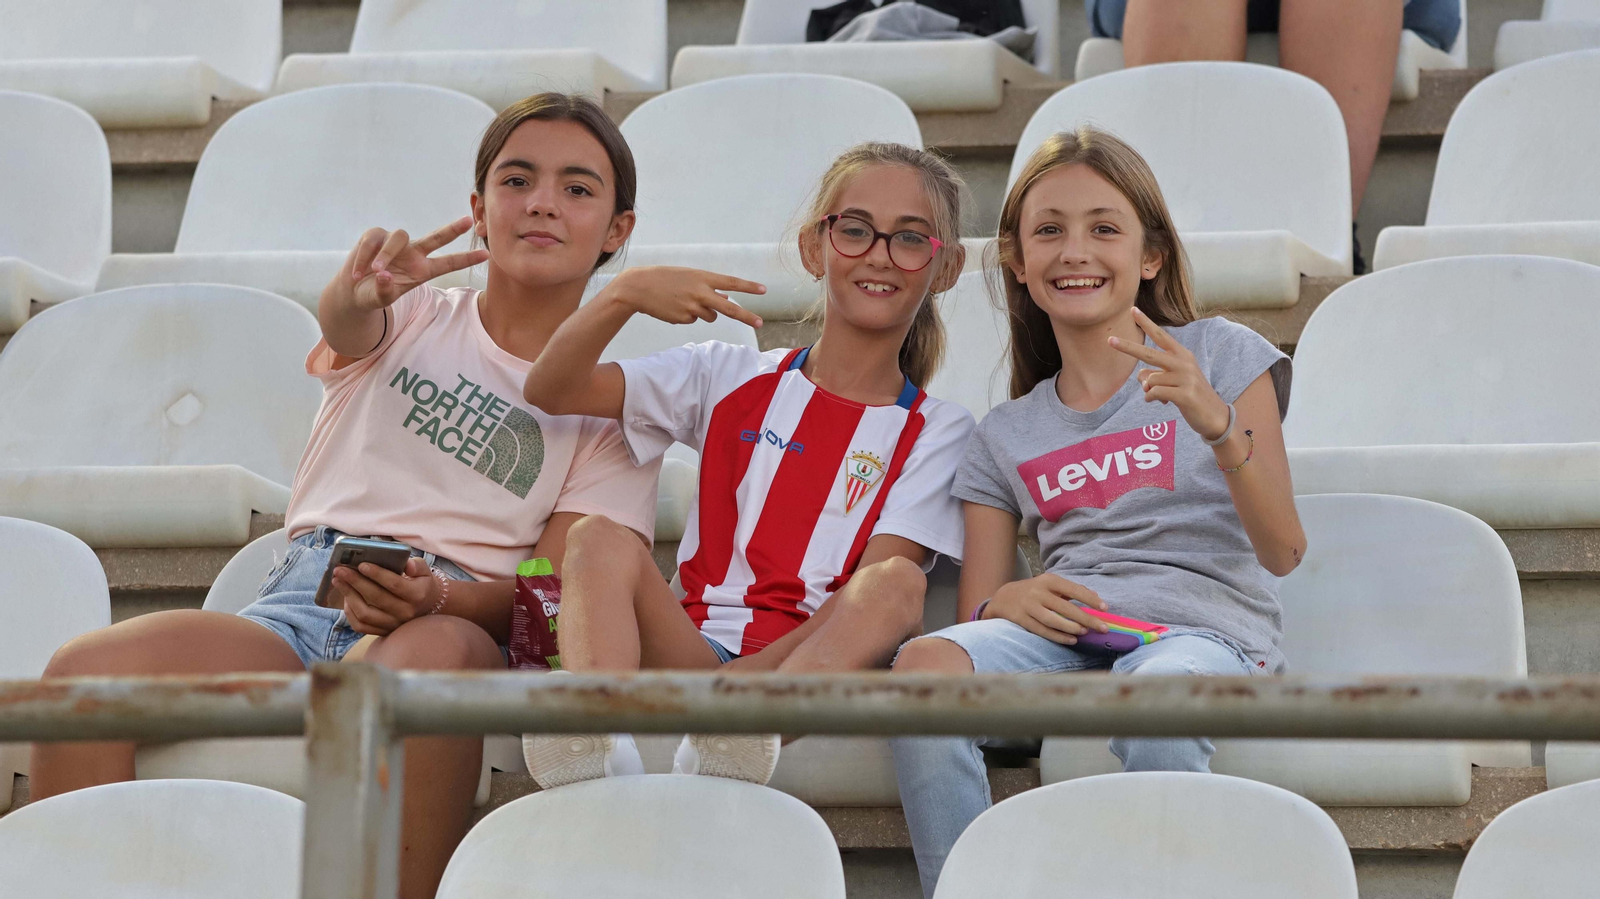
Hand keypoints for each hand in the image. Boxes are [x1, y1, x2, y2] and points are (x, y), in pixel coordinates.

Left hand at [331, 557, 440, 635]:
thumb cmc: (420, 584)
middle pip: (376, 597)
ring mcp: (393, 625)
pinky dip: (349, 612)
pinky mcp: (383, 632)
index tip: (361, 564)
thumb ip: (417, 565)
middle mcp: (405, 613)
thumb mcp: (425, 572)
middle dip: (355, 582)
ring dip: (348, 596)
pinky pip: (361, 625)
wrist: (426, 607)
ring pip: (365, 613)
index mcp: (417, 595)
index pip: (394, 584)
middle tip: (340, 570)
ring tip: (338, 581)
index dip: (377, 574)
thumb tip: (407, 565)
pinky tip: (344, 597)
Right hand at [346, 217, 489, 311]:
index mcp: (422, 270)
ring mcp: (395, 243)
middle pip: (435, 237)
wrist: (352, 288)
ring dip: (386, 255)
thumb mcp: (380, 299)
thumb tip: (385, 275)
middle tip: (468, 221)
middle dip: (452, 230)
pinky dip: (363, 258)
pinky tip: (357, 272)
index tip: (485, 255)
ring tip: (376, 272)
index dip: (466, 260)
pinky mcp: (375, 235)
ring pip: (397, 238)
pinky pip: (372, 241)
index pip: (448, 263)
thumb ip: (384, 291)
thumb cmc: (372, 294)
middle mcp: (413, 253)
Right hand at [601, 265, 765, 327]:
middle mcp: (700, 292)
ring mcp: (692, 307)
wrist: (638, 287)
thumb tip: (725, 299)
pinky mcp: (683, 319)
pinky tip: (673, 307)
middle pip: (728, 307)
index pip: (730, 282)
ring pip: (710, 316)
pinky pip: (693, 320)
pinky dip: (686, 315)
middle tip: (760, 323)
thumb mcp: (688, 277)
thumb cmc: (665, 279)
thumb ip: (708, 287)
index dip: (748, 287)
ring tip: (683, 301)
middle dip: (746, 316)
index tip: (764, 290)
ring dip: (704, 312)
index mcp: (702, 277)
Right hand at [985, 574, 1109, 645]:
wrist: (1004, 597)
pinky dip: (1058, 636)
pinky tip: (1072, 640)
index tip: (1105, 608)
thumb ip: (1072, 589)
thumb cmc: (1034, 591)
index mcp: (1049, 580)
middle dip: (1087, 618)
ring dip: (1072, 628)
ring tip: (1086, 632)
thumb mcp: (1051, 584)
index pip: (1073, 589)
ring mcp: (1028, 606)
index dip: (1090, 599)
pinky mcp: (1021, 619)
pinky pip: (1042, 630)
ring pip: (1053, 620)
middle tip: (1104, 628)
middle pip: (1065, 607)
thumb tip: (1095, 595)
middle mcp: (1038, 592)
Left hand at [1110, 307, 1231, 441]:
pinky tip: (1163, 403)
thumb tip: (1142, 378)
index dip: (1146, 324)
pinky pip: (1154, 393)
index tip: (1132, 310)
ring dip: (1150, 390)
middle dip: (1127, 347)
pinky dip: (1152, 399)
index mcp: (1182, 355)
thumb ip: (1156, 375)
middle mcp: (1184, 363)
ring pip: (1151, 380)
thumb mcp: (1174, 381)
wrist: (1215, 416)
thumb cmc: (1191, 395)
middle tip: (1109, 340)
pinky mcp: (1185, 395)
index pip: (1161, 336)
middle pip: (1149, 354)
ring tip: (1164, 397)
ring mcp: (1186, 378)